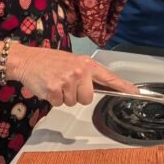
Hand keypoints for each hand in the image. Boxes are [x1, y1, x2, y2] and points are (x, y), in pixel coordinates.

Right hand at [9, 46, 137, 106]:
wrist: (27, 60)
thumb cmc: (49, 62)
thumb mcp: (72, 62)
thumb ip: (85, 73)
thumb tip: (96, 89)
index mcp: (86, 64)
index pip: (108, 77)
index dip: (123, 86)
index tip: (135, 92)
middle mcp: (80, 71)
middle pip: (88, 98)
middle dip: (76, 96)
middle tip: (65, 84)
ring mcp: (68, 80)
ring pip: (72, 102)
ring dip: (63, 97)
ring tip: (55, 83)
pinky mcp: (55, 89)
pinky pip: (59, 104)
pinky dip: (53, 99)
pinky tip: (48, 87)